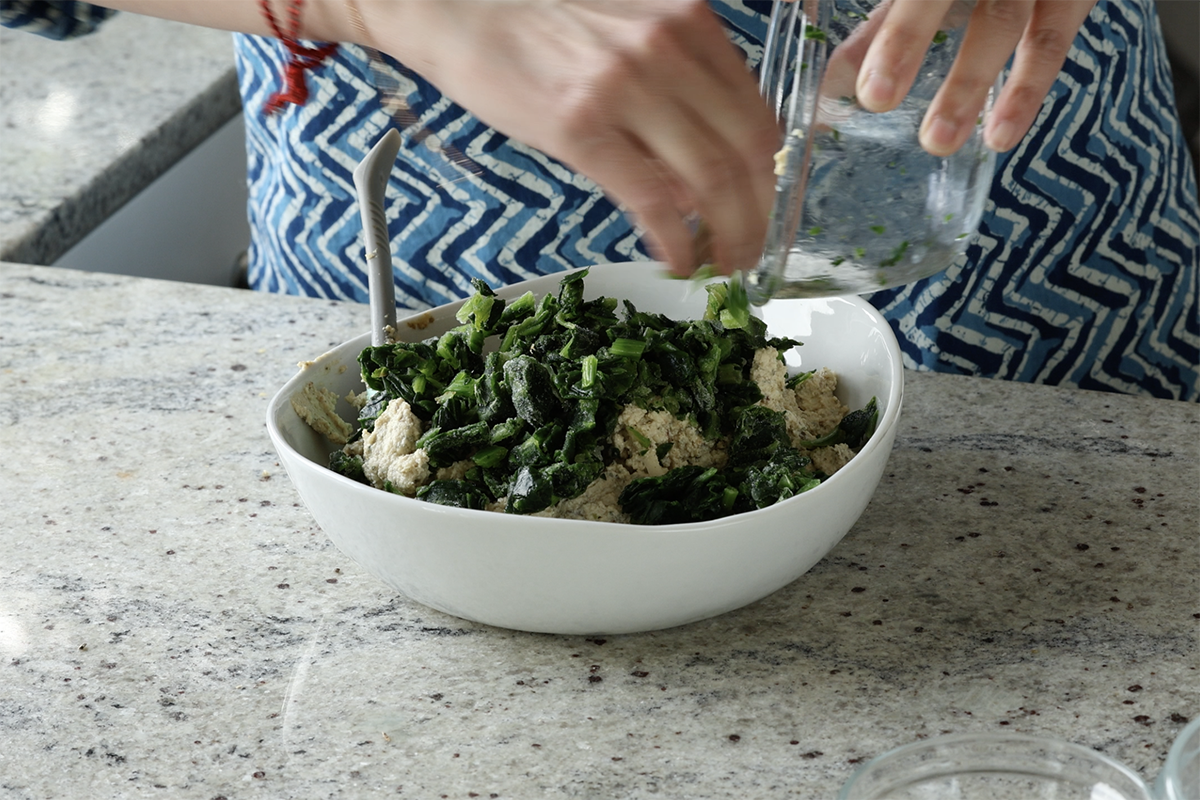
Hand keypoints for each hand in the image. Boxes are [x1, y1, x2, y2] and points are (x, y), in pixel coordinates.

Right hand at [361, 0, 782, 275]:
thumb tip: (697, 174)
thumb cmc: (534, 21)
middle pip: (745, 152)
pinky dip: (675, 240)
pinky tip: (677, 260)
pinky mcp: (580, 126)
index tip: (760, 211)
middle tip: (749, 251)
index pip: (757, 115)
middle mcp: (668, 48)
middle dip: (756, 216)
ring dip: (726, 235)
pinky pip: (651, 199)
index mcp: (688, 23)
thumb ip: (675, 86)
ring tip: (720, 264)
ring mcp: (626, 86)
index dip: (769, 178)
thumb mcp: (627, 34)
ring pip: (710, 179)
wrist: (453, 6)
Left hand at [852, 0, 1099, 155]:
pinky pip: (1052, 41)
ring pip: (1004, 20)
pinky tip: (1002, 134)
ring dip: (968, 83)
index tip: (861, 82)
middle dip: (905, 38)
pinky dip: (1026, 91)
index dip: (889, 33)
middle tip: (876, 98)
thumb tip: (833, 84)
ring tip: (939, 141)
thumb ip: (881, 28)